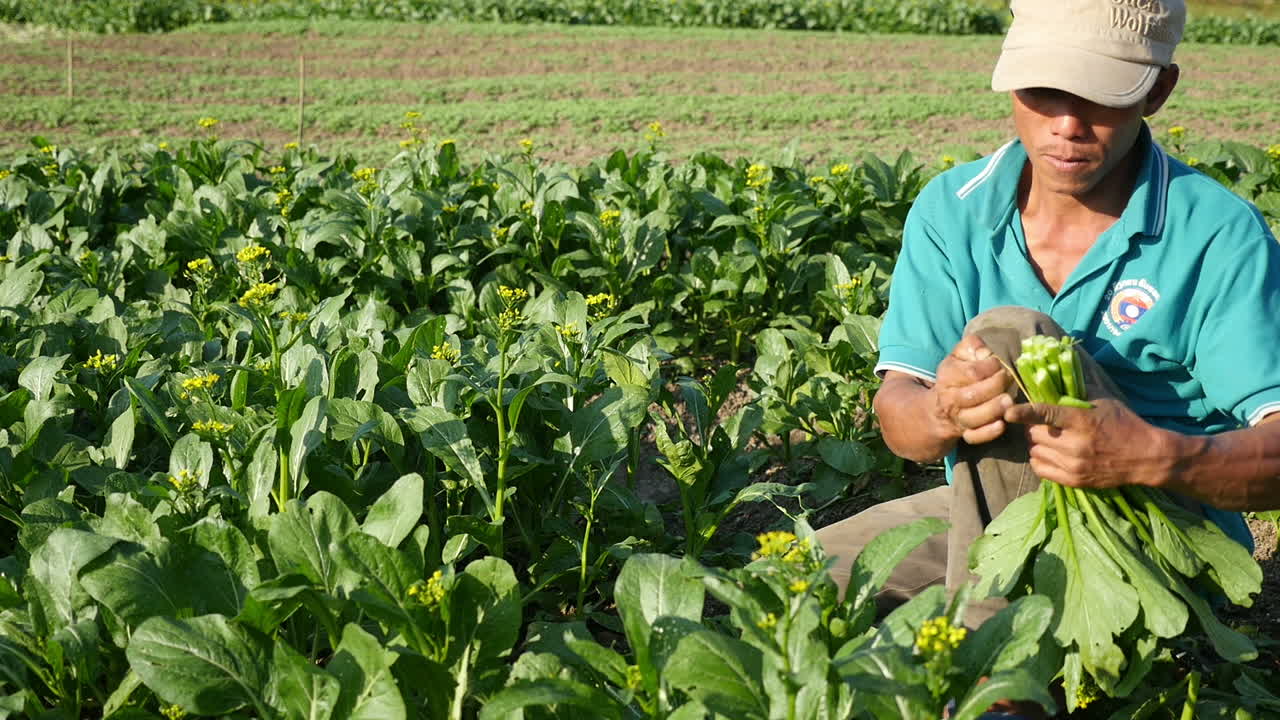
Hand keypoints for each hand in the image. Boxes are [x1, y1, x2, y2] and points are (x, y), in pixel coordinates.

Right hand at [929, 335, 1015, 445]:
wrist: (940, 406)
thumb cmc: (958, 375)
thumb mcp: (959, 356)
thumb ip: (971, 346)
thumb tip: (984, 351)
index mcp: (947, 376)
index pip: (972, 372)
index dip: (990, 367)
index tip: (998, 364)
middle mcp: (950, 398)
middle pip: (972, 395)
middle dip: (995, 386)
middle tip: (1009, 380)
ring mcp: (957, 417)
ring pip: (974, 417)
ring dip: (994, 409)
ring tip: (1009, 401)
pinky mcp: (965, 433)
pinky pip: (974, 437)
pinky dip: (988, 432)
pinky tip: (1001, 424)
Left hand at [1004, 397, 1172, 489]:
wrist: (1146, 457)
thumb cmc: (1123, 423)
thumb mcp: (1103, 401)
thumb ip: (1076, 392)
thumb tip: (1051, 377)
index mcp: (1081, 420)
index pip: (1046, 414)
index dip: (1024, 412)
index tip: (1008, 411)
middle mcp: (1075, 444)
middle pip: (1034, 434)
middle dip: (1033, 427)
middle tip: (1040, 424)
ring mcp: (1074, 465)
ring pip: (1034, 451)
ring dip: (1036, 443)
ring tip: (1048, 438)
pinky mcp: (1074, 480)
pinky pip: (1040, 469)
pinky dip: (1039, 459)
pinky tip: (1049, 453)